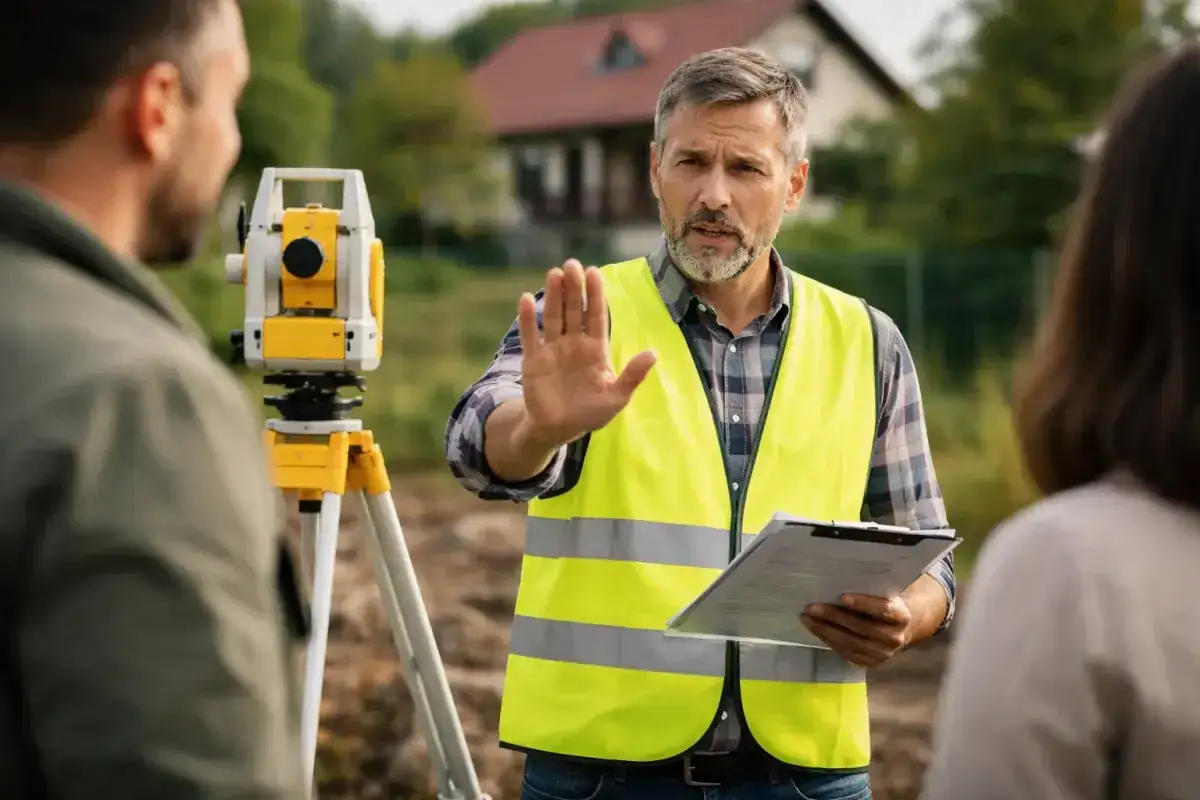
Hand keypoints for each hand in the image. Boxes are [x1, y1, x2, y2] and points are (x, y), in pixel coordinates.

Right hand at [517, 259, 656, 448]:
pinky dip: (528, 319)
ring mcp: (552, 349)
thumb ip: (632, 376)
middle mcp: (574, 343)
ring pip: (553, 317)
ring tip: (554, 273)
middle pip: (574, 310)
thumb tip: (653, 353)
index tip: (594, 272)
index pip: (596, 316)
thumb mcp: (616, 397)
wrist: (559, 429)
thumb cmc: (590, 413)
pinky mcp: (533, 359)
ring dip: (553, 296)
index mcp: (596, 349)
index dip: (595, 295)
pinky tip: (527, 299)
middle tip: (572, 264)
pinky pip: (530, 336)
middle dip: (573, 288)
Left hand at [800, 593, 912, 667]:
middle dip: (834, 617)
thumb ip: (870, 591)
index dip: (862, 603)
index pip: (883, 610)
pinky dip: (829, 640)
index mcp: (901, 617)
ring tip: (807, 618)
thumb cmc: (885, 604)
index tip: (841, 596)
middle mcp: (894, 638)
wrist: (899, 630)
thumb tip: (836, 581)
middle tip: (812, 607)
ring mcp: (882, 654)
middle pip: (861, 627)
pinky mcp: (870, 663)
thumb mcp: (884, 595)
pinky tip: (816, 629)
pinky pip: (846, 652)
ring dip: (825, 630)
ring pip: (850, 642)